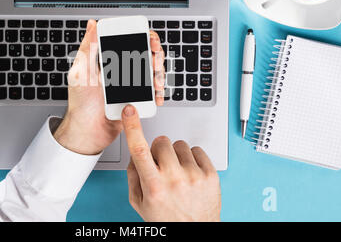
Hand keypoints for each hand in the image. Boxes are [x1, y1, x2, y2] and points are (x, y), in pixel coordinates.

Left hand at [53, 20, 164, 154]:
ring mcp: (130, 85)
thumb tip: (92, 25)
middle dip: (155, 56)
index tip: (148, 39)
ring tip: (155, 83)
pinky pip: (152, 92)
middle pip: (146, 54)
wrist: (86, 133)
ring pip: (152, 72)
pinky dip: (158, 92)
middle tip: (154, 63)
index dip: (142, 36)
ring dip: (159, 74)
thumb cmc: (79, 104)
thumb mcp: (80, 72)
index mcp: (107, 60)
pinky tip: (156, 95)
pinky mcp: (137, 99)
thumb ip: (88, 48)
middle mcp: (120, 70)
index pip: (128, 41)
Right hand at [122, 105, 220, 221]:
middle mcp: (173, 179)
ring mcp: (193, 176)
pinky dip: (192, 159)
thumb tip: (135, 155)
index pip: (139, 149)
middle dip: (159, 150)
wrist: (195, 232)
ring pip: (180, 144)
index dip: (132, 126)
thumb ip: (133, 176)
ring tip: (178, 173)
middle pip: (162, 142)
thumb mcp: (140, 203)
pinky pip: (197, 150)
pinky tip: (190, 174)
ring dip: (176, 155)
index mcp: (153, 186)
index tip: (130, 111)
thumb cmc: (167, 220)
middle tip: (162, 166)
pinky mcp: (210, 175)